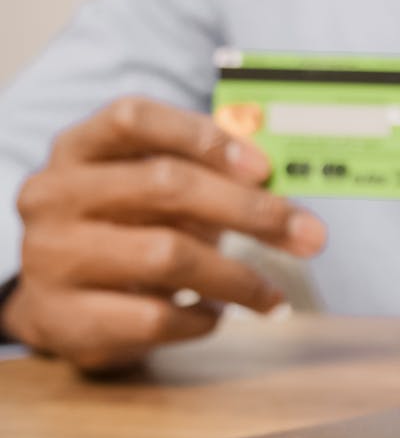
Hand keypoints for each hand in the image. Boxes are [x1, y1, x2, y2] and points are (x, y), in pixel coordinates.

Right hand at [0, 96, 327, 371]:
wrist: (58, 307)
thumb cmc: (125, 236)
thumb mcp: (158, 197)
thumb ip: (213, 181)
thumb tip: (289, 197)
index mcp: (80, 149)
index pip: (135, 118)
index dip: (205, 138)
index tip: (265, 168)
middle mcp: (55, 195)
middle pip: (164, 185)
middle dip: (250, 211)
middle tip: (309, 236)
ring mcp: (52, 257)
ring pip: (167, 255)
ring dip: (237, 278)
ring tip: (271, 296)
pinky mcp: (65, 319)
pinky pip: (156, 318)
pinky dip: (201, 319)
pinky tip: (215, 316)